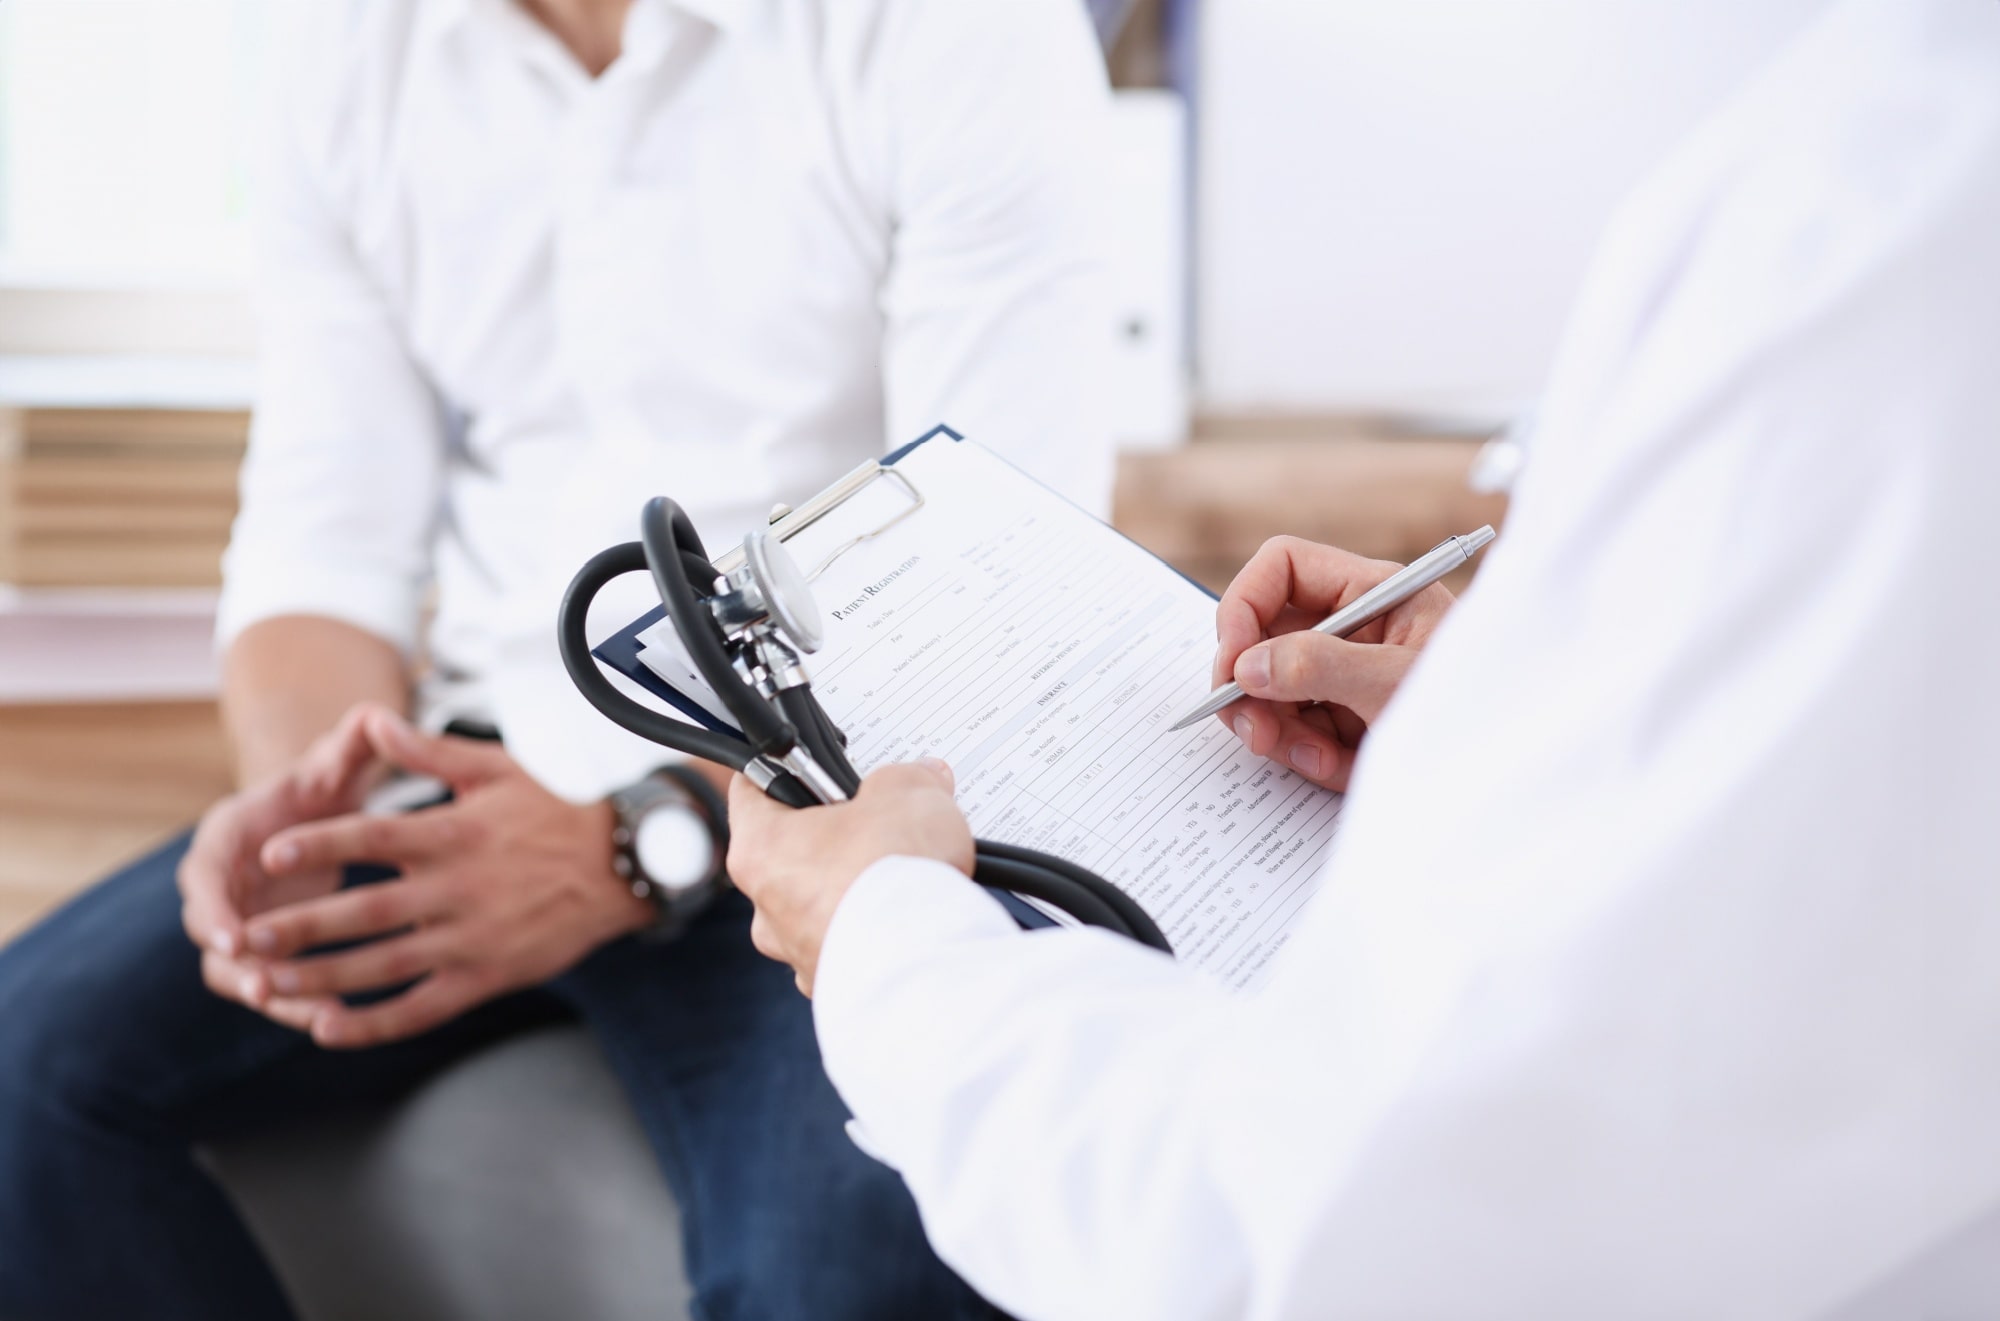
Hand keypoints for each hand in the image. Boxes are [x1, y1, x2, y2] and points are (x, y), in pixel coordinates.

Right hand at [179, 703, 395, 1032]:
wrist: (320, 811)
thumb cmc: (325, 782)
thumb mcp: (338, 761)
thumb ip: (353, 741)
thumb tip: (376, 712)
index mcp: (226, 835)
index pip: (205, 874)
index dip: (214, 905)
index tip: (233, 933)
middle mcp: (221, 883)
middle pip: (210, 932)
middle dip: (236, 962)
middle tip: (264, 987)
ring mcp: (239, 919)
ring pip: (236, 970)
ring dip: (267, 992)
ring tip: (307, 1013)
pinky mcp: (263, 947)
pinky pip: (270, 983)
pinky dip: (297, 1002)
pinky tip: (339, 1020)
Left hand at [233, 707, 652, 1048]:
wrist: (628, 862)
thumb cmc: (558, 809)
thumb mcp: (494, 769)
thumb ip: (428, 751)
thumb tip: (372, 721)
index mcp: (454, 833)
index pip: (374, 837)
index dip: (322, 844)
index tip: (271, 850)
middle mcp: (458, 888)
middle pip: (366, 912)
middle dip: (301, 928)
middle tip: (245, 938)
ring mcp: (472, 938)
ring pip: (385, 966)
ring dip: (323, 978)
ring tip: (268, 985)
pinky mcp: (487, 976)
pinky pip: (422, 1007)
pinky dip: (373, 1023)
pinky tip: (328, 1028)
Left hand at [727, 759, 971, 995]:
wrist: (925, 962)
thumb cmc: (892, 877)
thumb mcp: (907, 791)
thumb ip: (907, 778)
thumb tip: (921, 778)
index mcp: (760, 849)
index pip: (750, 789)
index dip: (783, 768)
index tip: (806, 765)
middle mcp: (767, 909)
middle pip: (791, 854)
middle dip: (834, 836)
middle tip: (878, 822)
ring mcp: (800, 952)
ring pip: (821, 907)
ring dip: (856, 889)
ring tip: (905, 876)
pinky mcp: (837, 985)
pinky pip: (853, 946)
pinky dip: (878, 932)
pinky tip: (912, 917)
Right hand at [1212, 536, 1455, 790]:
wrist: (1514, 781)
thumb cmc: (1477, 715)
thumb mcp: (1394, 685)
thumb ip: (1319, 668)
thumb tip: (1247, 666)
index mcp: (1373, 593)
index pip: (1281, 568)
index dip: (1244, 606)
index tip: (1232, 663)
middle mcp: (1354, 626)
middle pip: (1263, 634)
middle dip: (1252, 685)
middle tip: (1253, 730)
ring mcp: (1346, 675)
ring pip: (1271, 689)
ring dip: (1280, 730)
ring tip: (1317, 758)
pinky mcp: (1345, 719)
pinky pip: (1296, 729)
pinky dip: (1306, 754)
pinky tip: (1339, 767)